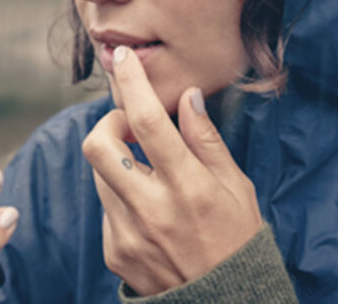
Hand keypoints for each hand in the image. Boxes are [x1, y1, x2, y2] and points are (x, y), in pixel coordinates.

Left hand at [81, 45, 262, 295]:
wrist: (226, 303)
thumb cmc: (238, 239)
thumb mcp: (237, 187)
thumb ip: (207, 141)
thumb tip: (187, 97)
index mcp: (190, 188)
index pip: (148, 123)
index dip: (132, 84)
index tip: (124, 58)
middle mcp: (153, 210)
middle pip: (99, 146)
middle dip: (108, 123)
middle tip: (131, 126)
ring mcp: (129, 234)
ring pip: (99, 174)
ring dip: (117, 160)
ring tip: (148, 170)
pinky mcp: (115, 252)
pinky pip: (106, 207)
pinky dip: (121, 195)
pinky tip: (150, 209)